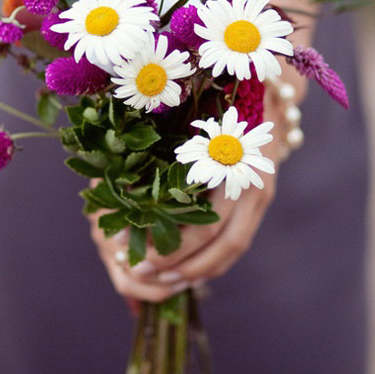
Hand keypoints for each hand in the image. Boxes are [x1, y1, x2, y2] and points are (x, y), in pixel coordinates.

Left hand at [90, 87, 292, 301]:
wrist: (264, 93)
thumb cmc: (212, 101)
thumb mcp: (184, 117)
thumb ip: (155, 146)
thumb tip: (111, 175)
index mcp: (230, 161)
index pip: (204, 222)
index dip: (171, 244)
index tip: (133, 249)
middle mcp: (250, 182)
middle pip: (220, 242)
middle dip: (180, 264)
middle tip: (140, 271)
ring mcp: (259, 194)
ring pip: (232, 248)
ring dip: (196, 270)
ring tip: (160, 280)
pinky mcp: (259, 201)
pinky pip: (238, 241)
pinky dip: (213, 261)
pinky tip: (186, 270)